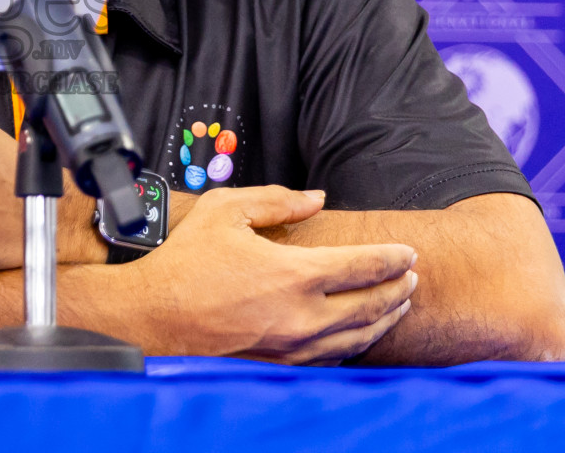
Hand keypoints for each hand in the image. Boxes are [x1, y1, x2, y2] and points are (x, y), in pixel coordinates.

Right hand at [123, 186, 417, 364]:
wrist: (153, 316)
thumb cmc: (185, 262)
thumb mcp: (225, 210)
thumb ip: (276, 201)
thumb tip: (316, 200)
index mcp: (294, 273)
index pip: (364, 266)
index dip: (392, 258)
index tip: (408, 252)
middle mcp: (302, 315)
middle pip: (372, 305)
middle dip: (398, 289)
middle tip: (411, 277)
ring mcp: (293, 346)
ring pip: (358, 337)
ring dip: (385, 319)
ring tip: (398, 305)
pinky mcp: (281, 365)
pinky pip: (333, 358)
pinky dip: (356, 345)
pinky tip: (359, 335)